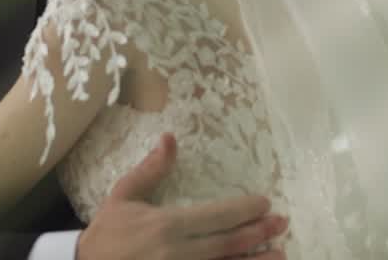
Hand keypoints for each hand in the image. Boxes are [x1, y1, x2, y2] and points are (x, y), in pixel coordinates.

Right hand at [77, 133, 288, 259]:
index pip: (215, 217)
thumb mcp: (123, 195)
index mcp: (165, 225)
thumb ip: (151, 170)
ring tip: (281, 255)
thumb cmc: (106, 234)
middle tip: (282, 225)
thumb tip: (170, 139)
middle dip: (258, 233)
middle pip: (228, 244)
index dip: (244, 210)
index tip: (265, 203)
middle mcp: (176, 253)